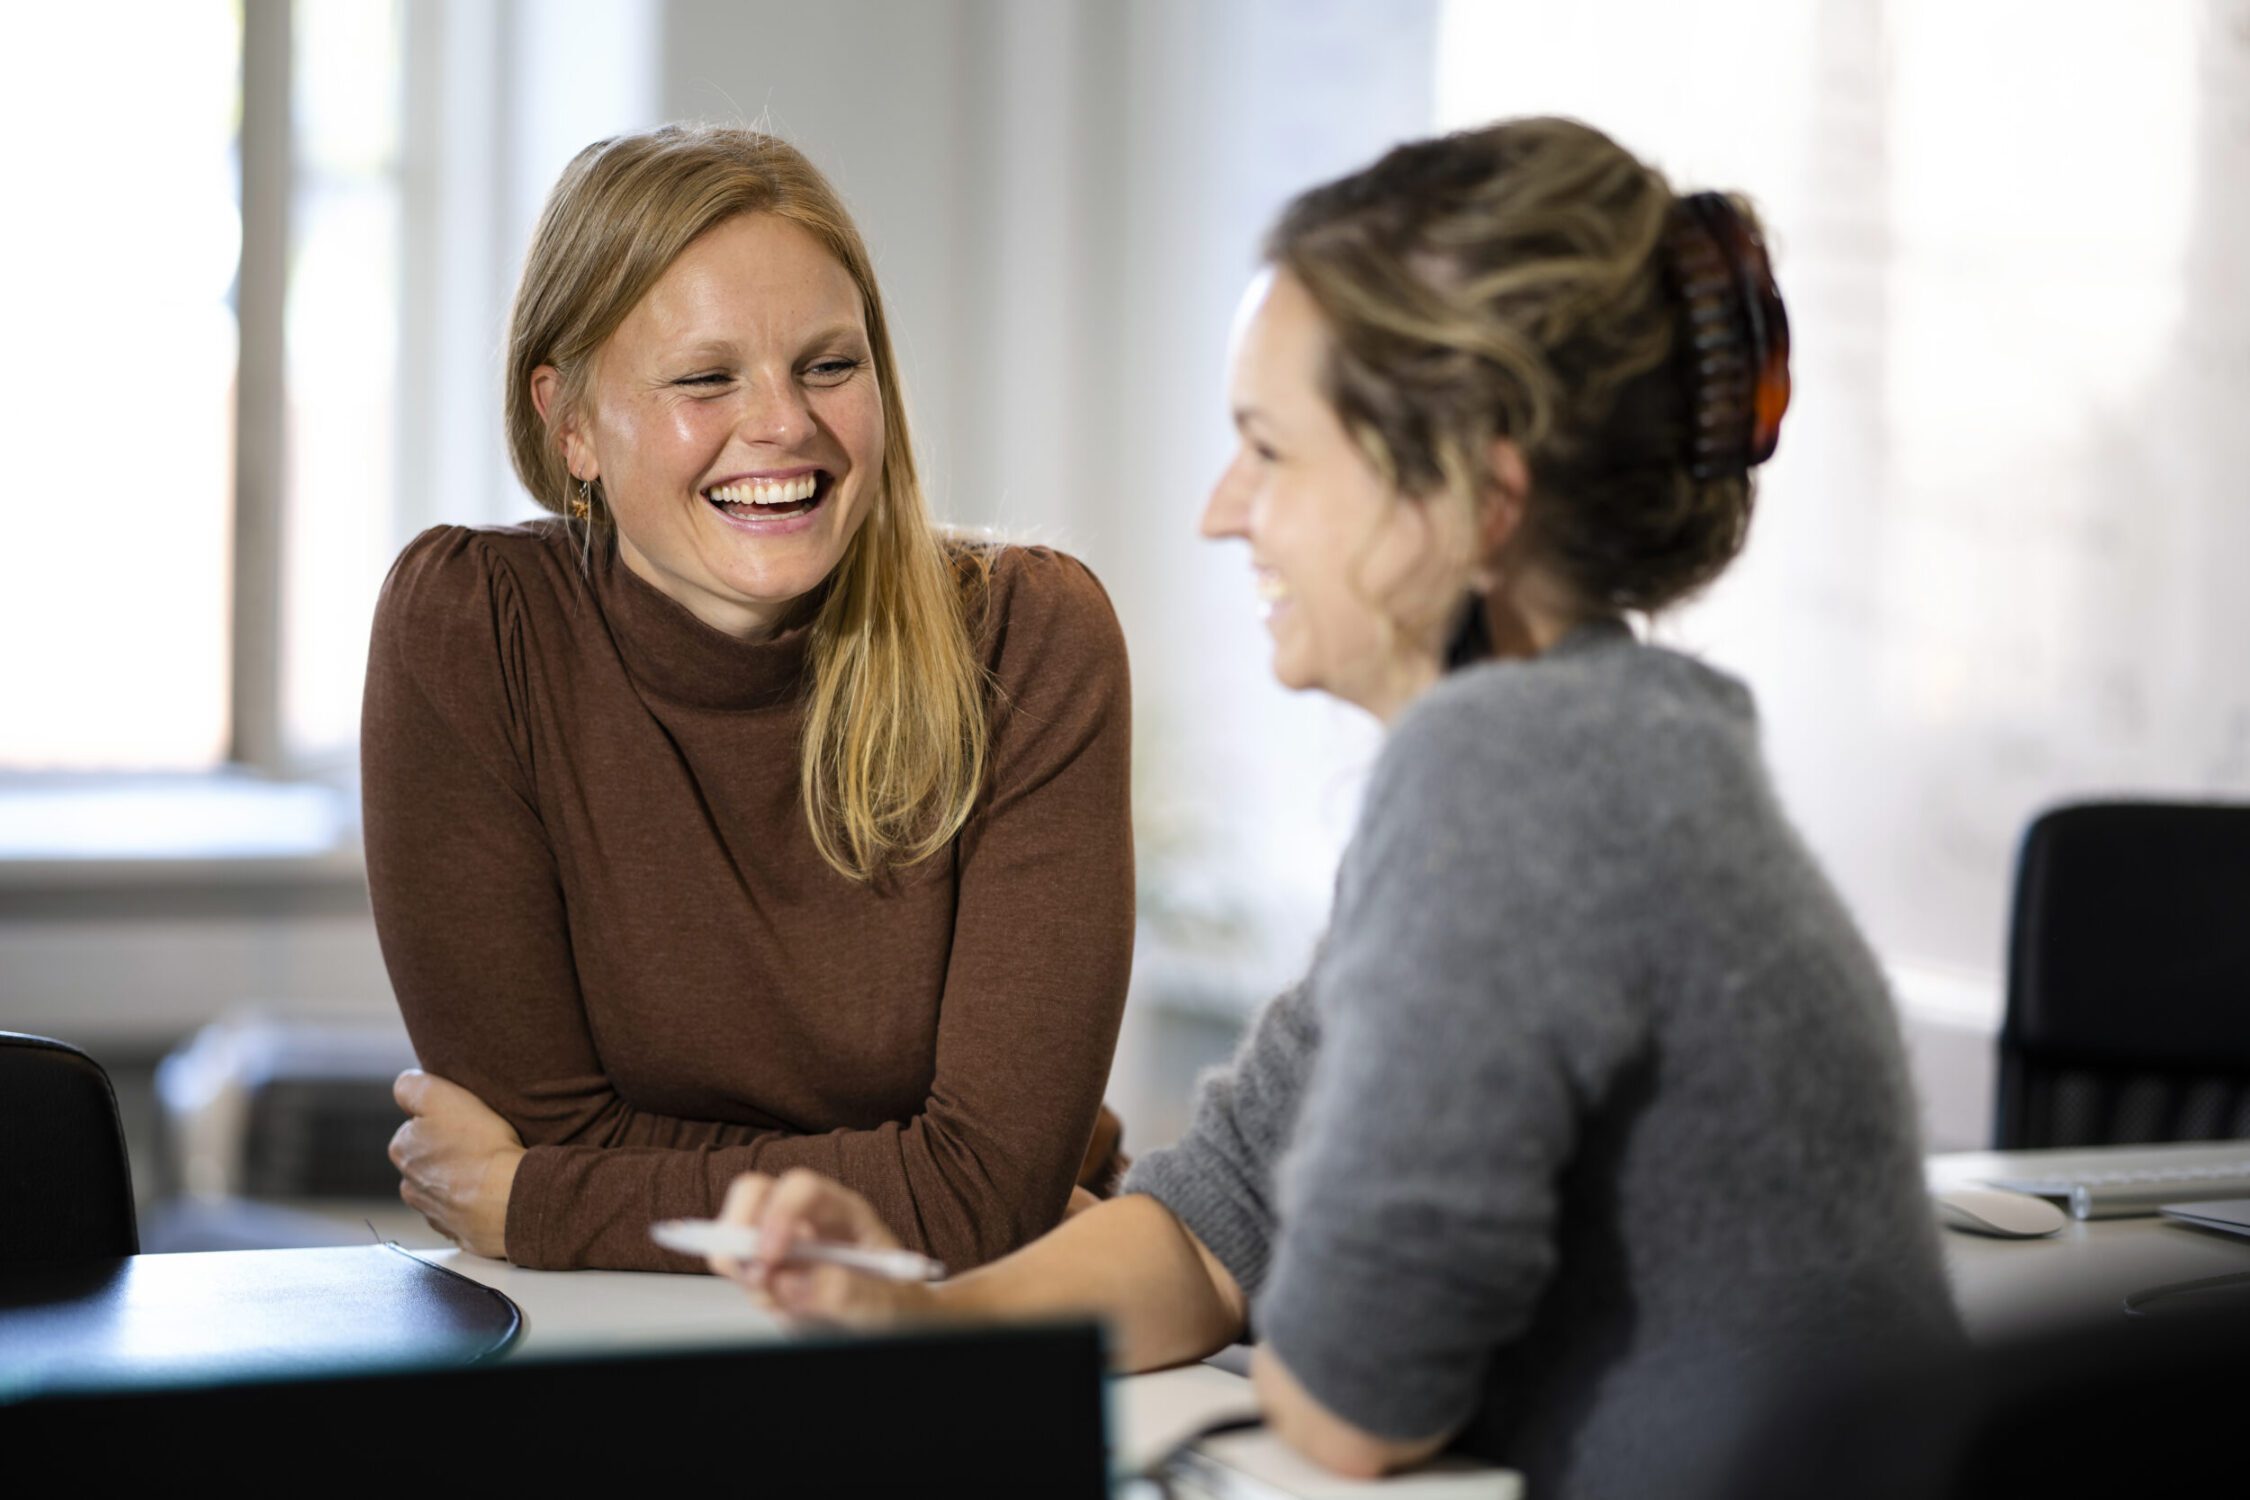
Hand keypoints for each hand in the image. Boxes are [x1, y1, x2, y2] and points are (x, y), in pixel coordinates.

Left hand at [389, 1069, 523, 1259]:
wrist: (510, 1199)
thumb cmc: (480, 1146)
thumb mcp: (440, 1096)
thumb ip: (412, 1086)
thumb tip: (405, 1086)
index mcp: (402, 1150)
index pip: (416, 1126)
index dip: (442, 1119)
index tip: (465, 1119)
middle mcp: (410, 1185)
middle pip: (429, 1159)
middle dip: (450, 1151)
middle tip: (481, 1142)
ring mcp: (434, 1214)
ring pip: (445, 1187)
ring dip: (461, 1180)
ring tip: (492, 1169)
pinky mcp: (460, 1233)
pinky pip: (465, 1213)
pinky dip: (476, 1204)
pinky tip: (494, 1194)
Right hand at [709, 1168, 936, 1327]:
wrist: (898, 1323)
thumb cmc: (900, 1304)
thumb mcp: (889, 1302)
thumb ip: (846, 1291)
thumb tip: (791, 1281)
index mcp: (844, 1213)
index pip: (802, 1189)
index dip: (779, 1214)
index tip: (770, 1256)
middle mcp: (808, 1219)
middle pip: (754, 1192)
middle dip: (738, 1228)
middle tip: (752, 1274)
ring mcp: (784, 1243)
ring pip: (736, 1232)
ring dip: (742, 1268)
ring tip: (782, 1303)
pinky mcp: (769, 1271)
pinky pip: (738, 1269)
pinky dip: (747, 1290)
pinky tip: (785, 1308)